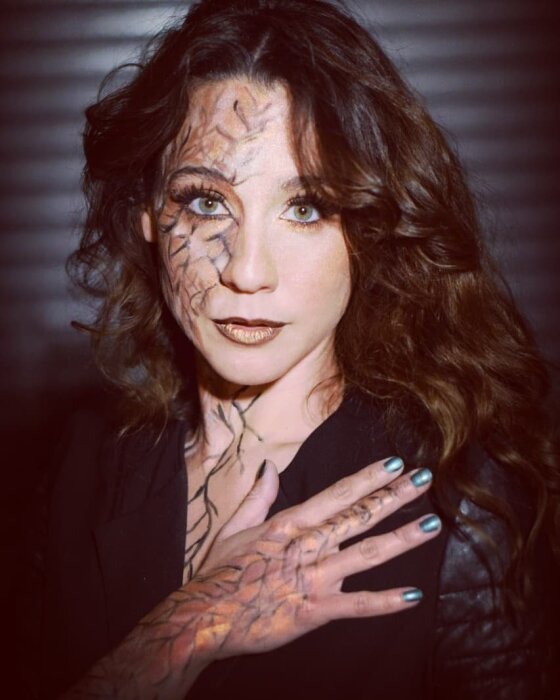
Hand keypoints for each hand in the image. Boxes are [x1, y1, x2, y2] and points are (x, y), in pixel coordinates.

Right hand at [63, 457, 438, 698]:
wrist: (201, 618)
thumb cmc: (218, 573)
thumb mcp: (235, 528)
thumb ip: (259, 498)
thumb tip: (270, 469)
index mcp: (289, 524)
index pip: (337, 494)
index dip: (368, 478)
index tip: (395, 463)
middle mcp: (305, 545)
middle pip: (357, 516)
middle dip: (393, 497)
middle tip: (424, 480)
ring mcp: (311, 578)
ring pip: (364, 554)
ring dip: (400, 539)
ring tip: (431, 525)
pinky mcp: (312, 612)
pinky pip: (355, 605)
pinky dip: (385, 602)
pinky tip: (413, 595)